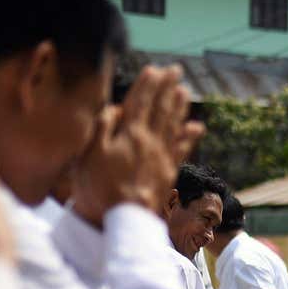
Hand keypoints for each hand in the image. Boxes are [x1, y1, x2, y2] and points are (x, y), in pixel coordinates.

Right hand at [71, 66, 203, 225]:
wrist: (125, 219)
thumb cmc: (99, 188)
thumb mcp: (89, 155)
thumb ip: (103, 128)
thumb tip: (116, 107)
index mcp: (130, 134)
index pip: (140, 102)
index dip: (147, 84)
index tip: (154, 69)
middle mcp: (150, 141)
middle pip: (161, 109)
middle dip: (167, 87)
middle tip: (176, 70)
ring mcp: (162, 157)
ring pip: (174, 125)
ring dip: (179, 106)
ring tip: (184, 91)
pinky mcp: (169, 173)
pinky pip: (183, 149)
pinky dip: (190, 136)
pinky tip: (197, 126)